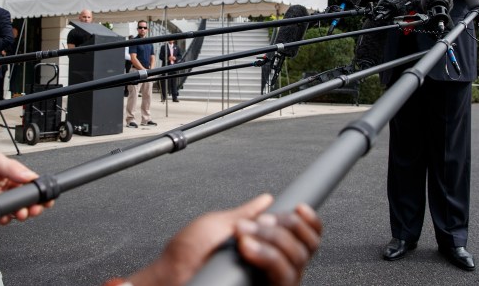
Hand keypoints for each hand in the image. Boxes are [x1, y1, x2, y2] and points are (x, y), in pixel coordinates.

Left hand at [0, 152, 53, 224]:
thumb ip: (13, 168)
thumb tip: (30, 176)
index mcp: (11, 174)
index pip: (31, 183)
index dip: (39, 191)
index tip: (45, 197)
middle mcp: (7, 187)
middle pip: (28, 199)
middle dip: (35, 205)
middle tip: (35, 208)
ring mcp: (0, 200)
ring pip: (18, 210)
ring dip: (22, 213)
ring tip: (21, 213)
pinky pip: (4, 217)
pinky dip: (7, 219)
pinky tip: (5, 217)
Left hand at [128, 194, 322, 285]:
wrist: (170, 276)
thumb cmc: (185, 255)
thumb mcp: (220, 224)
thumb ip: (247, 213)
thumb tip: (266, 200)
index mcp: (265, 249)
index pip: (304, 237)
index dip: (309, 222)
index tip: (299, 208)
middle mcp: (272, 267)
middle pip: (306, 245)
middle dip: (286, 226)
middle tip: (261, 223)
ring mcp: (271, 282)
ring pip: (298, 259)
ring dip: (273, 239)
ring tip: (244, 235)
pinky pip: (285, 277)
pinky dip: (268, 257)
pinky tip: (248, 248)